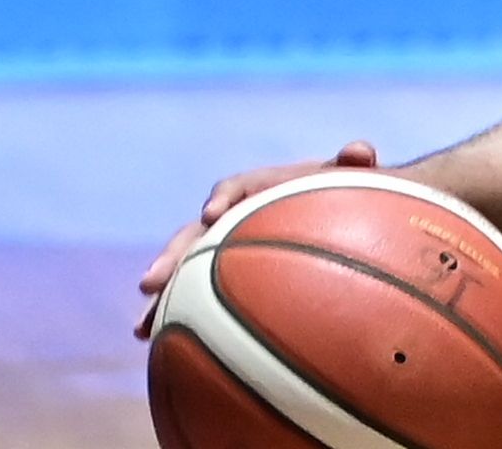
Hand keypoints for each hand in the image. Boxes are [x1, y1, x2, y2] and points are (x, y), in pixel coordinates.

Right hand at [133, 140, 378, 338]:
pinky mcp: (223, 277)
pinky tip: (162, 350)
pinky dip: (181, 319)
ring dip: (162, 298)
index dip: (222, 198)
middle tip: (151, 282)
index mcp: (257, 188)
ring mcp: (222, 247)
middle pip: (193, 235)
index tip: (213, 214)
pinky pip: (197, 298)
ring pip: (185, 273)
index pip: (234, 188)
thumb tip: (360, 151)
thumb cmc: (341, 193)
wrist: (337, 212)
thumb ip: (353, 161)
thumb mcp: (348, 178)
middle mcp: (231, 217)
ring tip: (142, 327)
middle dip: (171, 257)